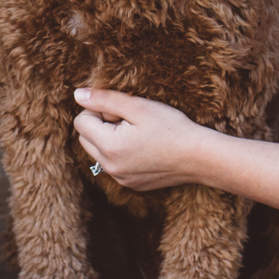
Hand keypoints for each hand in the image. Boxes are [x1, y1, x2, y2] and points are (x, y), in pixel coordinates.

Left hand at [73, 87, 210, 191]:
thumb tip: (77, 95)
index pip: (81, 121)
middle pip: (85, 138)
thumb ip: (105, 99)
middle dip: (100, 125)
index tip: (122, 111)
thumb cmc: (172, 128)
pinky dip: (121, 154)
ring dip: (109, 139)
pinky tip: (145, 148)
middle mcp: (110, 168)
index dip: (99, 110)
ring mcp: (120, 179)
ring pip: (98, 152)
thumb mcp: (138, 106)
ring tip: (137, 134)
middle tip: (129, 121)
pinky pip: (113, 165)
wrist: (200, 157)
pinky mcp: (131, 184)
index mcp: (109, 147)